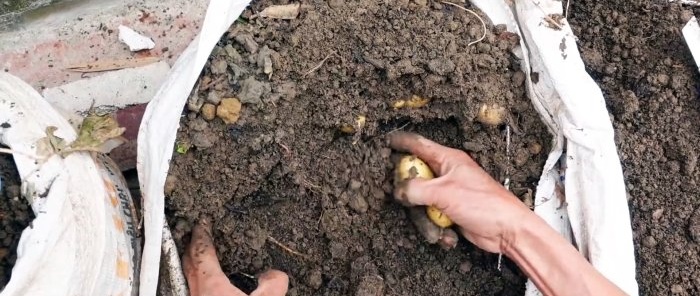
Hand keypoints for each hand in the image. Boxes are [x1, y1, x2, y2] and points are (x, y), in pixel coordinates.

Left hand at [183, 218, 288, 295]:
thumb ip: (273, 285)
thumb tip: (276, 274)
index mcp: (210, 285)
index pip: (201, 252)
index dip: (202, 234)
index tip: (202, 222)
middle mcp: (197, 293)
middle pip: (189, 263)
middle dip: (193, 245)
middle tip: (198, 232)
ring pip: (190, 276)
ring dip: (195, 263)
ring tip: (203, 254)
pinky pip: (196, 288)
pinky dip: (200, 277)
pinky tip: (212, 283)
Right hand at [389, 132, 530, 252]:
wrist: (507, 231)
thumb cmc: (485, 204)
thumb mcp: (444, 193)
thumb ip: (415, 189)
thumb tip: (398, 190)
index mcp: (448, 160)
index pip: (418, 145)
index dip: (401, 143)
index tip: (384, 143)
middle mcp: (446, 174)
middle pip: (413, 180)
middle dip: (411, 198)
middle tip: (412, 204)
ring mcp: (447, 195)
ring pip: (420, 204)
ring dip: (426, 221)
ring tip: (437, 230)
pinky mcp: (449, 213)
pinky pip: (431, 219)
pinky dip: (436, 230)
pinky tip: (447, 236)